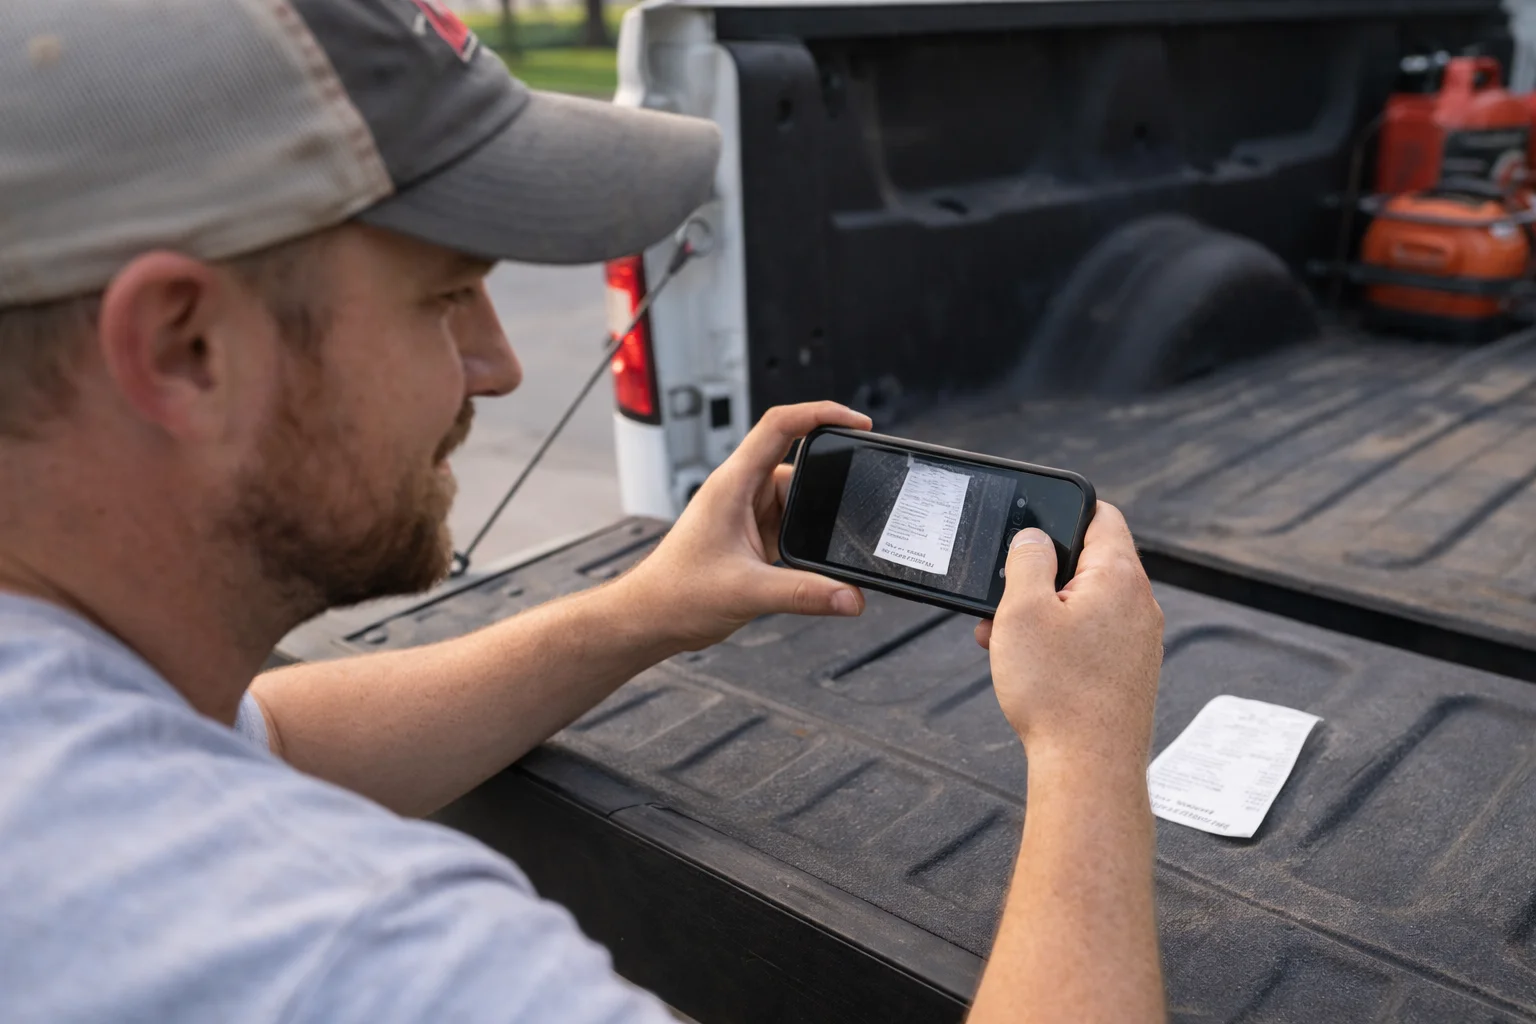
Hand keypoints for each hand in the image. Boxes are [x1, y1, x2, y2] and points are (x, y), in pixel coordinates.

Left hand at [620, 402, 870, 650]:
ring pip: (799, 499)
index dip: (821, 413)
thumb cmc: (676, 593)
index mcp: (733, 483)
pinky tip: (821, 555)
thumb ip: (805, 594)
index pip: (780, 425)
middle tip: (859, 494)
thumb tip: (850, 596)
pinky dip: (811, 535)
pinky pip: (792, 524)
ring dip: (819, 516)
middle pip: (799, 465)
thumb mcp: (748, 592)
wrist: (651, 617)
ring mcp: (747, 512)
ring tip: (837, 537)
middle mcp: (741, 490)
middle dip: (831, 478)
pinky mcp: (753, 536)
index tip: (856, 422)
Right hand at [977, 503, 1162, 762]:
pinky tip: (1030, 667)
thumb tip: (1035, 535)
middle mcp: (1140, 605)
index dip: (1063, 511)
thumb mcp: (1022, 610)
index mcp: (1119, 576)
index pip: (1101, 515)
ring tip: (1006, 641)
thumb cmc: (1056, 692)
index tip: (1030, 525)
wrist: (1089, 768)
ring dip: (1043, 613)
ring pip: (1085, 604)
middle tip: (1003, 599)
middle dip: (1040, 575)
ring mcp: (1139, 641)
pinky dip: (1060, 641)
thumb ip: (1027, 559)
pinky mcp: (1130, 672)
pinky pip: (1092, 638)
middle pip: (1088, 563)